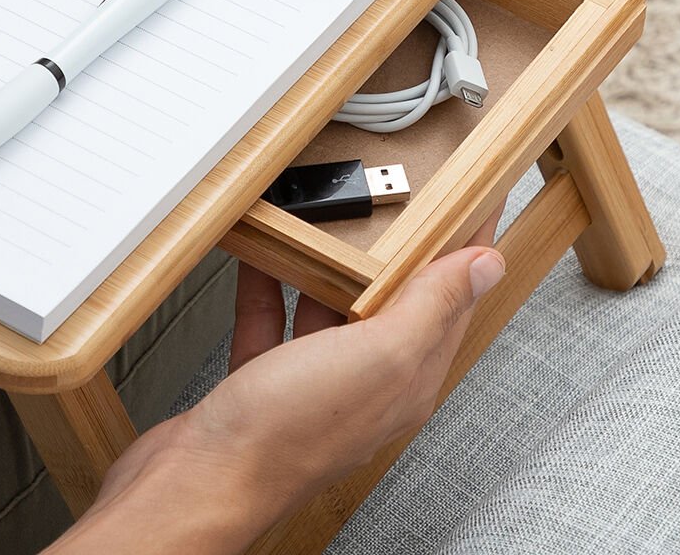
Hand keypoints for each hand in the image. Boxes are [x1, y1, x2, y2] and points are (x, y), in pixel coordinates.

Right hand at [51, 207, 504, 554]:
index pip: (451, 302)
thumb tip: (484, 267)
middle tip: (402, 198)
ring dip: (332, 263)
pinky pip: (274, 317)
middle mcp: (363, 382)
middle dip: (400, 249)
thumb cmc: (282, 435)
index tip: (473, 201)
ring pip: (333, 306)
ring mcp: (312, 381)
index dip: (465, 248)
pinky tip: (265, 255)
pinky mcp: (263, 381)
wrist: (195, 481)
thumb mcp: (377, 355)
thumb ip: (430, 308)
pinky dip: (271, 281)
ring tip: (330, 218)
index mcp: (405, 379)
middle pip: (394, 300)